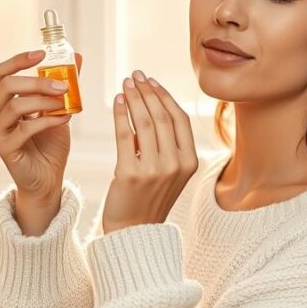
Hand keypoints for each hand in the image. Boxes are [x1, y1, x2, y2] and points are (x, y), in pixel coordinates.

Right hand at [0, 50, 82, 200]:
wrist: (48, 176)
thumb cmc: (49, 142)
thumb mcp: (58, 108)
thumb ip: (64, 84)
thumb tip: (76, 57)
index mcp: (0, 101)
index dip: (18, 60)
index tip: (42, 54)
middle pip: (6, 85)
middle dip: (37, 82)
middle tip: (63, 85)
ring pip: (15, 106)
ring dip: (44, 101)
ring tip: (65, 102)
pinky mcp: (5, 148)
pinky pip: (25, 128)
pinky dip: (48, 120)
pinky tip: (65, 118)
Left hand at [101, 70, 198, 233]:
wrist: (133, 232)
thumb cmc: (149, 197)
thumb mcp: (170, 171)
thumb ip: (167, 143)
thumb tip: (152, 103)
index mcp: (190, 162)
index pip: (179, 119)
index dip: (164, 95)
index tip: (151, 80)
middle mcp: (176, 165)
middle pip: (161, 116)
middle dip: (147, 91)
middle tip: (135, 75)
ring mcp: (154, 170)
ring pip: (144, 122)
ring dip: (133, 97)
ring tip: (124, 83)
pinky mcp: (130, 174)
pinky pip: (124, 134)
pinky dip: (120, 114)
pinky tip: (116, 101)